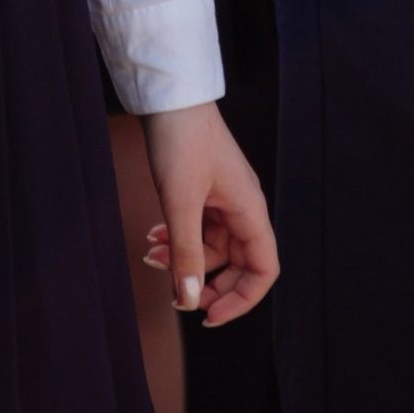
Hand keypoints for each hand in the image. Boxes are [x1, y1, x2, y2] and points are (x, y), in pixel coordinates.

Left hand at [140, 103, 277, 325]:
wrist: (168, 96)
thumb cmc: (181, 141)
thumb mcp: (180, 203)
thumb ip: (186, 253)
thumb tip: (191, 300)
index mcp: (250, 210)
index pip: (263, 270)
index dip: (242, 299)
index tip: (208, 316)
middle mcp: (243, 207)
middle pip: (238, 263)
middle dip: (208, 283)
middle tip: (177, 297)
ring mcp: (223, 198)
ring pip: (212, 246)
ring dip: (184, 258)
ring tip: (150, 257)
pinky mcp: (204, 189)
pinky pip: (198, 227)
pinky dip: (177, 238)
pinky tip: (151, 238)